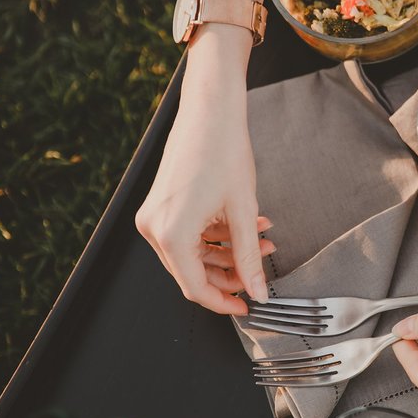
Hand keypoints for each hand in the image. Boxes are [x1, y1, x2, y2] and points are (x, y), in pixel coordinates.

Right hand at [136, 29, 271, 313]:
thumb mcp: (244, 211)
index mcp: (171, 234)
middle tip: (259, 272)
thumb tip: (258, 291)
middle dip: (230, 273)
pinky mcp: (161, 204)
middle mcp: (153, 228)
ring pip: (193, 253)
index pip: (195, 288)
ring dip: (227, 251)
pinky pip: (188, 233)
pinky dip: (216, 234)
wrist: (210, 111)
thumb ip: (249, 257)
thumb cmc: (225, 152)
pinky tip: (247, 224)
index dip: (224, 301)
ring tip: (263, 240)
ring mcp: (153, 215)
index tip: (247, 306)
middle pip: (193, 271)